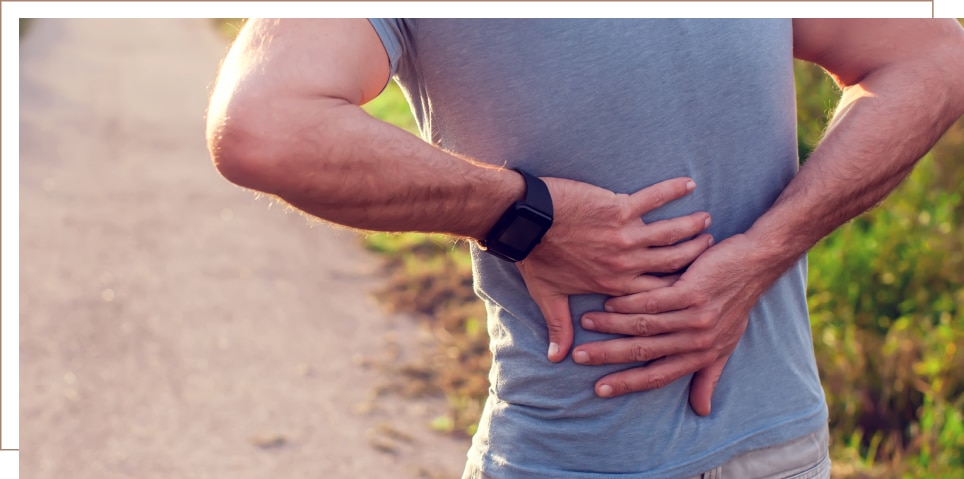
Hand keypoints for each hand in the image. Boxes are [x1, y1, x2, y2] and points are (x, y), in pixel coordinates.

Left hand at [517, 176, 712, 361]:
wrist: (526, 222)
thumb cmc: (535, 257)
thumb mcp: (547, 295)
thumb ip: (558, 326)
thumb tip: (558, 358)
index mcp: (613, 284)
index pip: (655, 294)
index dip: (679, 291)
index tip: (698, 288)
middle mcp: (625, 263)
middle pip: (672, 263)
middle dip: (695, 256)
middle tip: (714, 250)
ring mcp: (624, 235)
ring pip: (669, 234)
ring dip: (690, 227)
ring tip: (707, 223)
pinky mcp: (619, 207)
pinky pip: (653, 198)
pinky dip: (671, 190)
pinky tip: (688, 184)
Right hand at [572, 233, 783, 414]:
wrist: (754, 264)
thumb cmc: (737, 302)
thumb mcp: (726, 344)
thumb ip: (709, 377)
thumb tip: (701, 411)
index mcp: (702, 356)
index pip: (658, 375)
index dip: (628, 383)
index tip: (600, 389)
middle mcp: (698, 341)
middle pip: (646, 352)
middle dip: (609, 356)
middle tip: (580, 357)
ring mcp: (696, 317)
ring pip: (644, 325)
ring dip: (612, 325)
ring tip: (586, 323)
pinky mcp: (692, 292)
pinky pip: (653, 301)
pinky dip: (629, 303)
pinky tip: (609, 302)